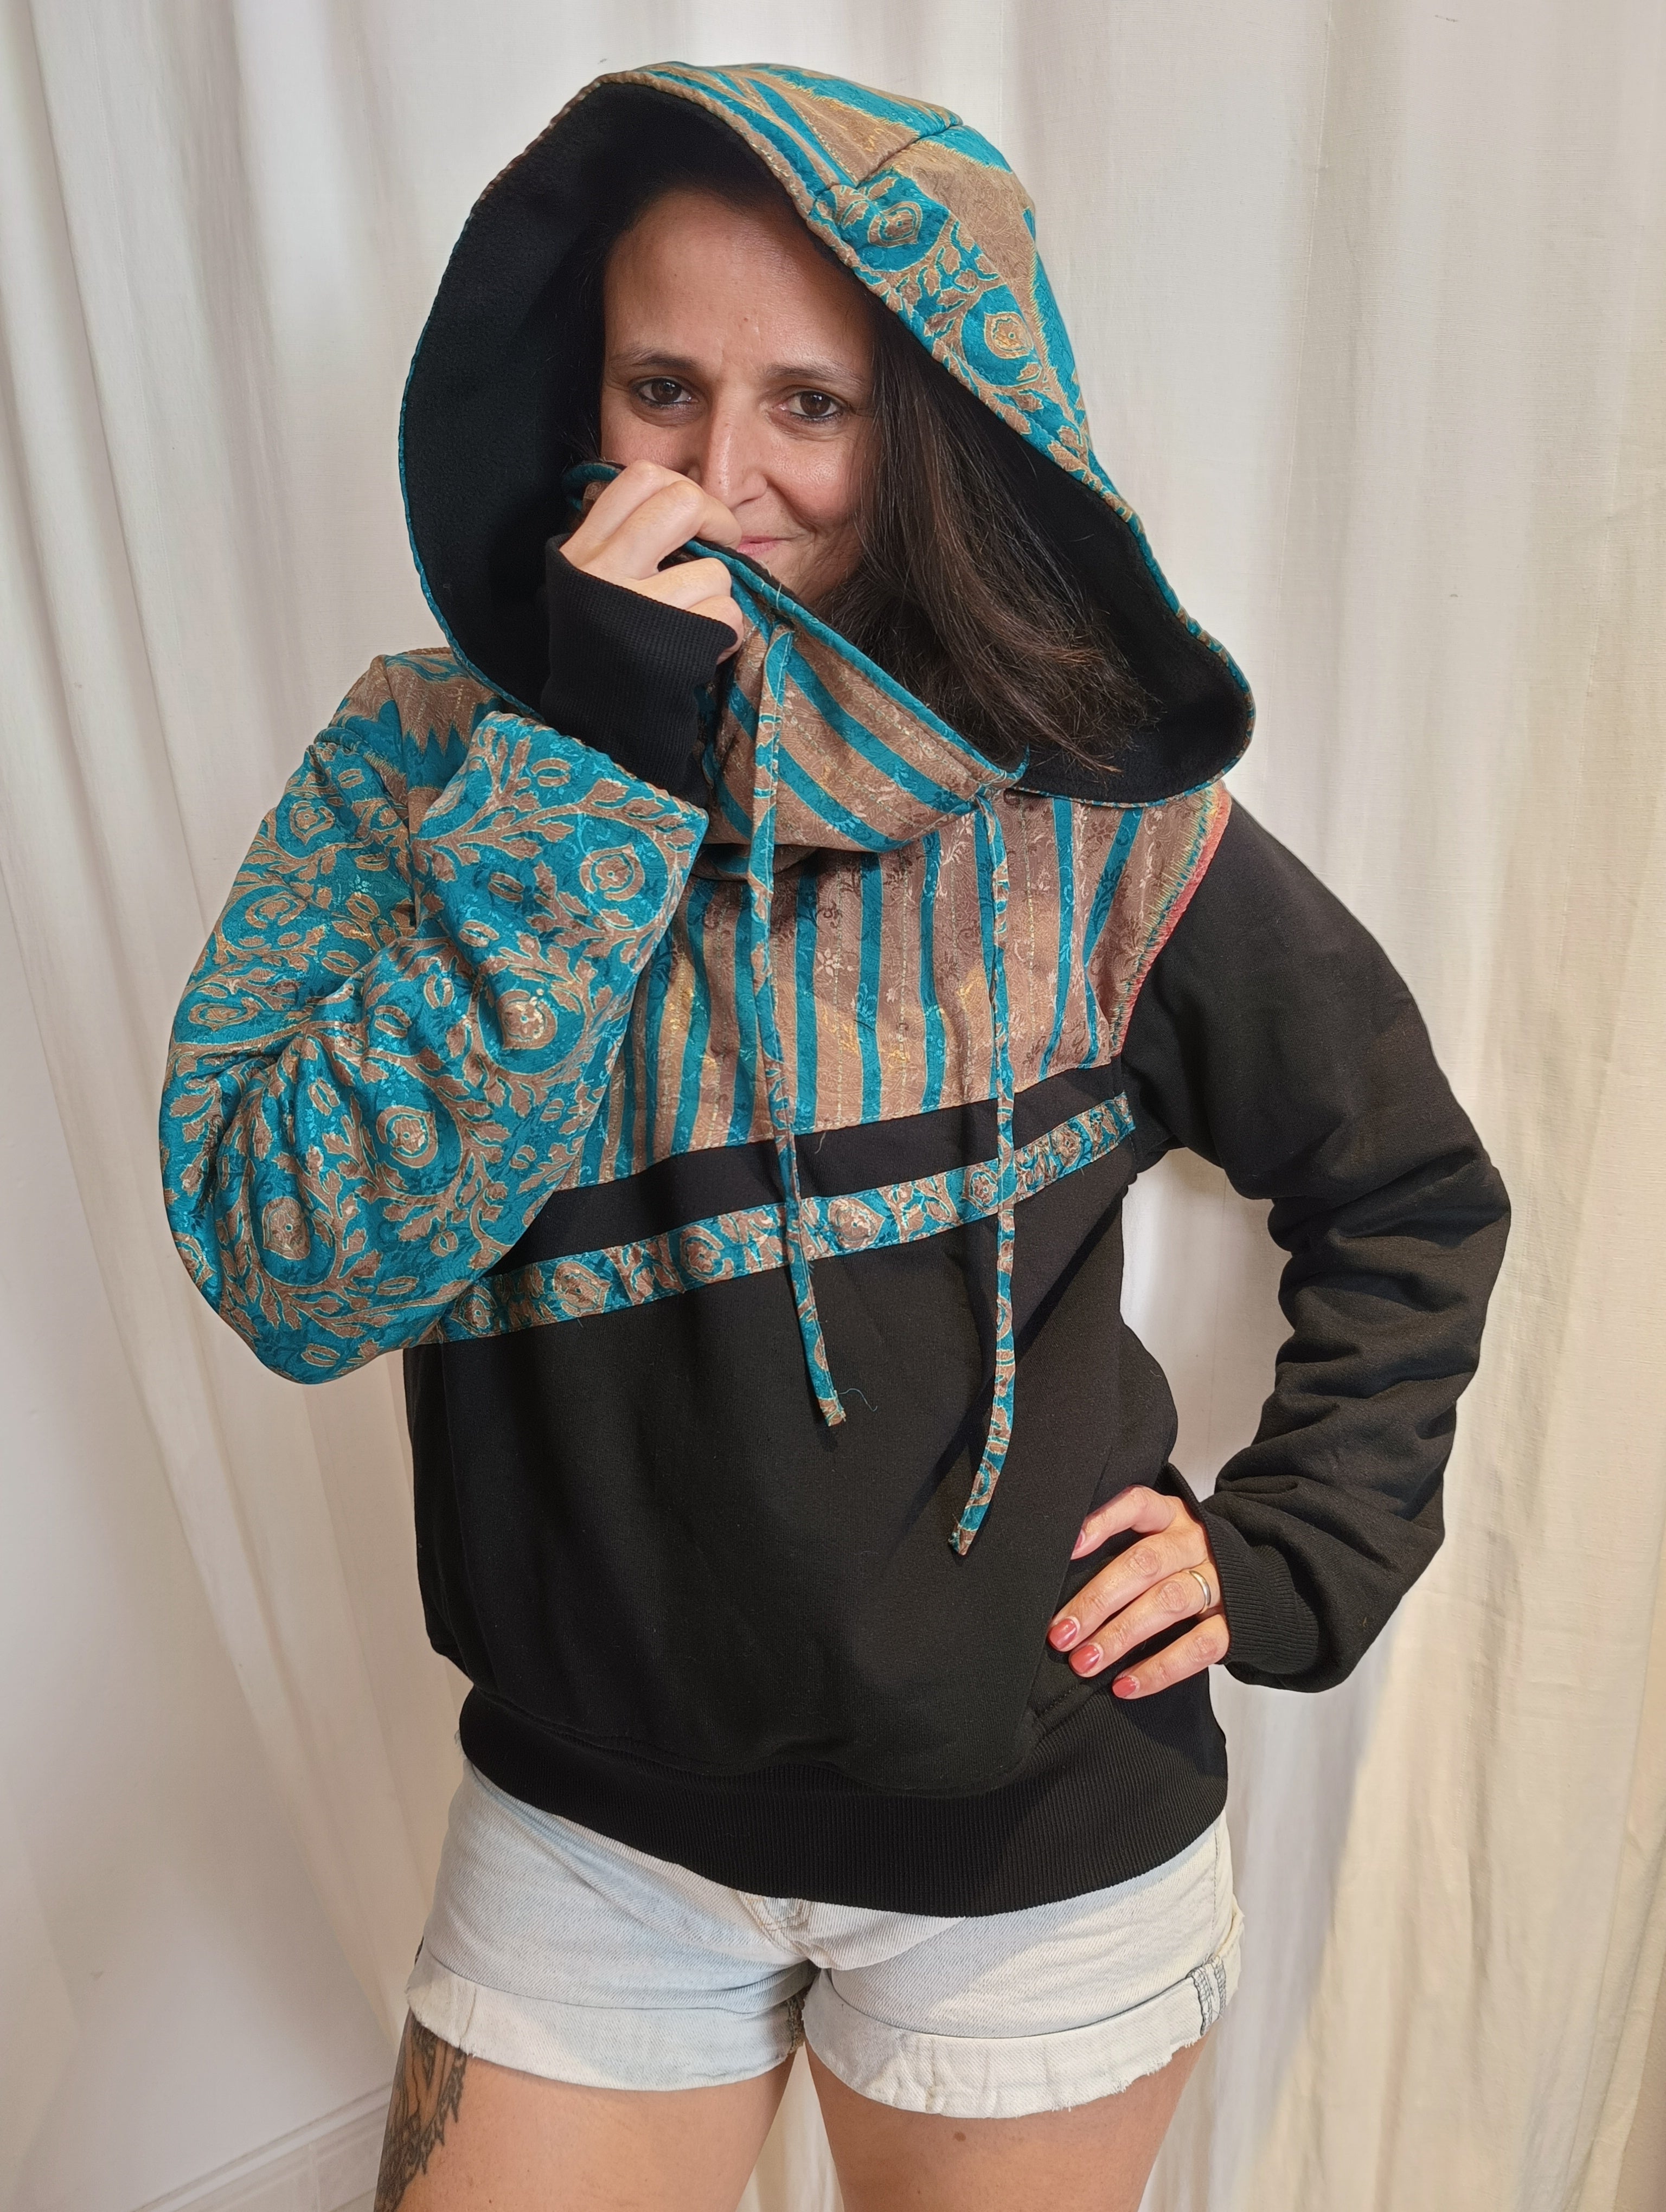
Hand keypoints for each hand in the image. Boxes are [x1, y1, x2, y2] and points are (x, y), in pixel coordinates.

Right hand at [561, 461, 744, 651]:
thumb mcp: (592, 587)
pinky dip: (726, 635)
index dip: (682, 487)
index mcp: (581, 549)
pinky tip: (703, 651)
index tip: (694, 518)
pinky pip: (725, 615)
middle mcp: (599, 571)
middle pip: (681, 502)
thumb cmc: (606, 650)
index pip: (639, 477)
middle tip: (722, 544)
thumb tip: (690, 508)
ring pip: (713, 570)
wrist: (596, 727)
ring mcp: (632, 608)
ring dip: (720, 598)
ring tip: (698, 623)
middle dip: (718, 519)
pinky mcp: (664, 647)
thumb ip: (623, 542)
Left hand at [1047, 1486, 1228, 1699]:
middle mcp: (1195, 1543)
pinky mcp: (1235, 1625)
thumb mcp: (1160, 1541)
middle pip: (1144, 1564)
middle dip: (1098, 1600)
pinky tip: (1124, 1684)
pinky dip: (1158, 1669)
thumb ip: (1122, 1552)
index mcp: (1172, 1517)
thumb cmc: (1185, 1564)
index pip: (1138, 1505)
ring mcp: (1219, 1582)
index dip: (1105, 1521)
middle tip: (1062, 1632)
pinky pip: (1196, 1647)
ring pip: (1166, 1603)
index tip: (1071, 1547)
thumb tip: (1060, 1583)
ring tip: (1085, 1662)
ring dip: (1120, 1635)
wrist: (1257, 1587)